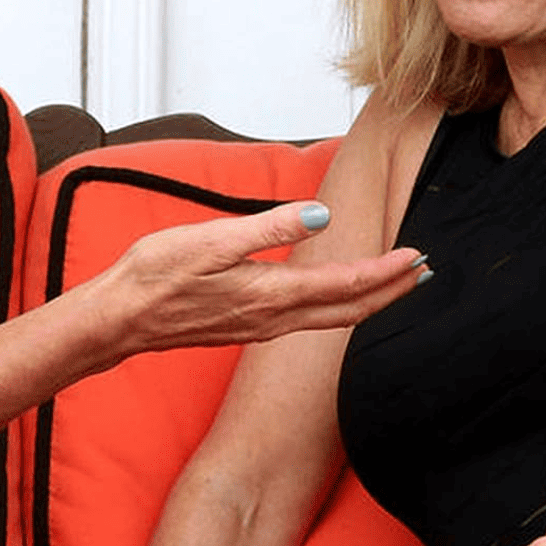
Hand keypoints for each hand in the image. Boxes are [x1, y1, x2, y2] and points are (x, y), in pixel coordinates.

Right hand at [92, 201, 425, 354]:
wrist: (119, 319)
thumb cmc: (155, 276)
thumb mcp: (211, 240)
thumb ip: (270, 228)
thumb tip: (323, 217)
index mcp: (271, 295)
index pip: (346, 286)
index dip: (387, 272)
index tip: (419, 256)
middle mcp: (274, 319)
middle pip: (349, 311)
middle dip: (391, 293)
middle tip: (427, 273)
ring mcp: (261, 328)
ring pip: (332, 320)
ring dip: (368, 301)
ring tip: (395, 283)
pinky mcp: (248, 328)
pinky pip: (310, 322)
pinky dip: (338, 308)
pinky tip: (337, 296)